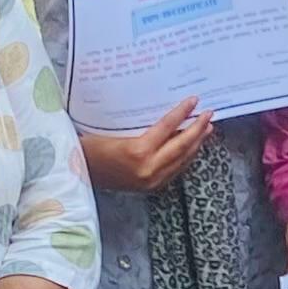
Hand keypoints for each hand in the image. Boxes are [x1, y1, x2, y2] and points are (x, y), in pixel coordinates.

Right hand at [84, 102, 211, 193]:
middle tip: (209, 115)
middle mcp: (149, 168)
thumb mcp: (112, 130)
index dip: (182, 113)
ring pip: (182, 159)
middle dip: (198, 129)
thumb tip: (161, 111)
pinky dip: (186, 156)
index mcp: (138, 151)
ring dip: (196, 143)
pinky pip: (176, 170)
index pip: (167, 128)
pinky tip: (192, 147)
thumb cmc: (89, 147)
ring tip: (207, 129)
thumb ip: (139, 124)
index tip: (194, 100)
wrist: (78, 174)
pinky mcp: (152, 187)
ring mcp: (152, 180)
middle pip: (182, 146)